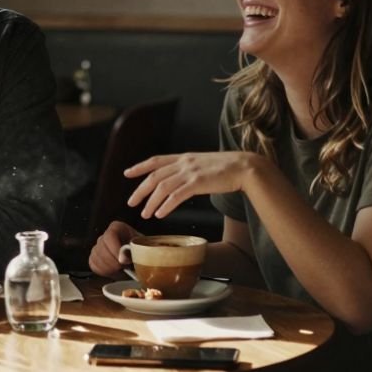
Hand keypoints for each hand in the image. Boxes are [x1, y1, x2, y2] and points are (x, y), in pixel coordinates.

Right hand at [88, 221, 139, 276]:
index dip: (115, 249)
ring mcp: (98, 247)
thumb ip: (133, 250)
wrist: (138, 259)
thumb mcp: (141, 248)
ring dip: (109, 268)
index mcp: (117, 228)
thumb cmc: (140, 252)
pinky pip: (94, 265)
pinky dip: (104, 271)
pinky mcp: (94, 258)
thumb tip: (123, 257)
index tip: (125, 260)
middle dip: (113, 261)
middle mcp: (105, 236)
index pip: (110, 235)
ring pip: (96, 257)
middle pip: (102, 247)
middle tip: (124, 268)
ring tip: (121, 270)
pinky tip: (114, 271)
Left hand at [126, 151, 262, 218]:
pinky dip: (166, 205)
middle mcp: (184, 162)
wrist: (245, 166)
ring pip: (163, 187)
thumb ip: (190, 170)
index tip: (127, 173)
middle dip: (140, 190)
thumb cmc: (227, 168)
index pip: (156, 160)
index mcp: (184, 157)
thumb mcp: (203, 164)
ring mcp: (190, 172)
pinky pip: (176, 195)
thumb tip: (180, 181)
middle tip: (130, 203)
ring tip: (145, 214)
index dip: (139, 167)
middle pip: (154, 176)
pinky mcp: (198, 182)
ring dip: (151, 202)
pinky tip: (159, 214)